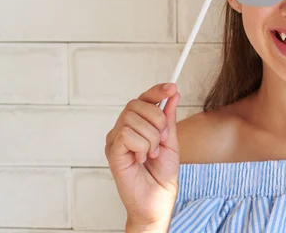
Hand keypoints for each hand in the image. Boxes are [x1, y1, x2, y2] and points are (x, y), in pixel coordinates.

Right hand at [105, 83, 180, 227]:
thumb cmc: (162, 174)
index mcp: (137, 125)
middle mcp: (123, 129)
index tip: (172, 87)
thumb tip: (173, 94)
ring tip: (151, 154)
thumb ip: (168, 117)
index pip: (143, 99)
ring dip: (150, 138)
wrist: (159, 198)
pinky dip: (141, 146)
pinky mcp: (112, 151)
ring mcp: (115, 140)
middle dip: (157, 119)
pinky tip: (140, 159)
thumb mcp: (170, 140)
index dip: (157, 91)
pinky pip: (126, 134)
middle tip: (161, 140)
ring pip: (132, 119)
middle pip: (137, 104)